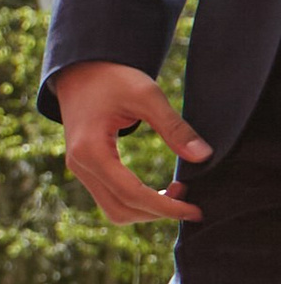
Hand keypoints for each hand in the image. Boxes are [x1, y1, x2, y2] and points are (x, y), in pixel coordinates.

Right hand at [54, 58, 210, 225]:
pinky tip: (158, 191)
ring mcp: (80, 170)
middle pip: (121, 209)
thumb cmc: (113, 79)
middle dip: (158, 212)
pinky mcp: (86, 169)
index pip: (131, 193)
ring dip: (146, 211)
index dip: (166, 207)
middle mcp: (80, 166)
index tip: (195, 210)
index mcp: (91, 150)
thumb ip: (174, 127)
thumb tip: (203, 156)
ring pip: (114, 210)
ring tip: (175, 194)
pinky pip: (111, 199)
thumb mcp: (147, 96)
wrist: (82, 70)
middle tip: (190, 199)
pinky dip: (136, 203)